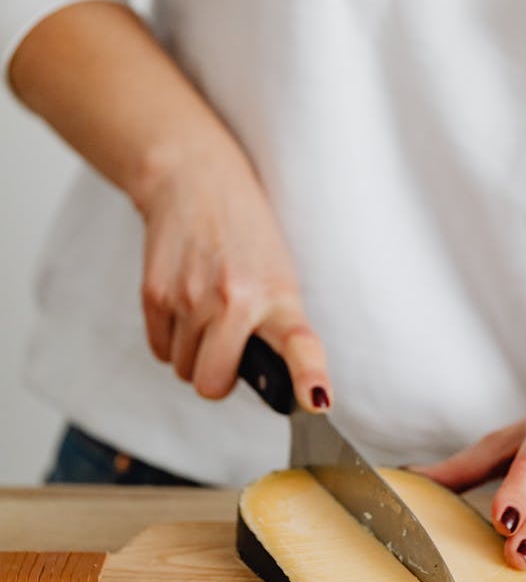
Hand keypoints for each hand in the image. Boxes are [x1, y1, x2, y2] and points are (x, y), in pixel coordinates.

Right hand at [138, 139, 329, 406]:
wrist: (194, 180)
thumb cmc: (245, 235)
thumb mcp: (280, 273)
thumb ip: (276, 325)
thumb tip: (272, 383)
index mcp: (279, 296)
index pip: (300, 344)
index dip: (308, 376)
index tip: (315, 400)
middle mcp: (235, 300)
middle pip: (212, 384)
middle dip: (216, 377)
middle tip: (225, 349)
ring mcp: (191, 299)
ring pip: (183, 370)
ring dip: (192, 353)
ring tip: (205, 312)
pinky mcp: (154, 293)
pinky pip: (160, 350)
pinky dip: (170, 339)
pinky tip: (183, 304)